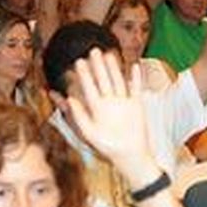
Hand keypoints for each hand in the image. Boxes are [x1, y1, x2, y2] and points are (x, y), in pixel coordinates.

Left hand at [65, 49, 156, 188]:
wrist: (130, 156)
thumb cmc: (108, 148)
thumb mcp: (89, 133)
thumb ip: (79, 116)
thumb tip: (69, 100)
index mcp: (97, 109)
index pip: (89, 88)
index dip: (84, 75)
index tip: (78, 61)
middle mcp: (109, 103)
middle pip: (103, 80)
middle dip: (98, 66)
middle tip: (93, 50)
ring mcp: (124, 103)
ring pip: (118, 81)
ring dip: (114, 68)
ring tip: (110, 54)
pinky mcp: (137, 105)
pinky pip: (136, 88)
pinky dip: (136, 78)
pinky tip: (135, 66)